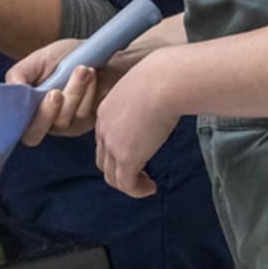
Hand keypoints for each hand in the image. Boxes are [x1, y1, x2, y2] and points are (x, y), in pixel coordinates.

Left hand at [94, 53, 185, 197]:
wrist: (163, 81)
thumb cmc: (162, 78)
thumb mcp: (144, 88)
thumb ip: (143, 100)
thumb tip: (160, 105)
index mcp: (106, 111)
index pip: (104, 139)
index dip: (117, 151)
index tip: (138, 154)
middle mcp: (103, 129)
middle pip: (103, 161)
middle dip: (119, 171)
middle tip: (140, 175)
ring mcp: (112, 145)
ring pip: (112, 176)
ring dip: (129, 184)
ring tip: (147, 184)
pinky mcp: (126, 158)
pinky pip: (127, 184)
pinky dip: (137, 190)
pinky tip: (151, 188)